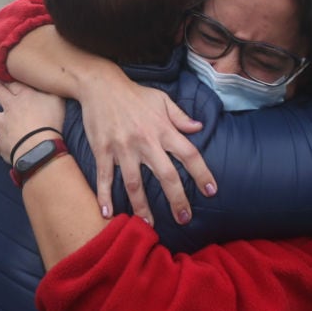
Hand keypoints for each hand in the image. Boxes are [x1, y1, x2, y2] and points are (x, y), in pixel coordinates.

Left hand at [0, 81, 64, 164]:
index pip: (14, 83)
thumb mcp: (57, 101)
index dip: (8, 79)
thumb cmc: (51, 123)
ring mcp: (2, 124)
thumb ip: (53, 91)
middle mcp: (10, 107)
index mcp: (24, 96)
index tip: (4, 75)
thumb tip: (51, 82)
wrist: (38, 146)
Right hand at [79, 71, 216, 226]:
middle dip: (177, 200)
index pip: (189, 154)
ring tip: (149, 225)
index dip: (202, 173)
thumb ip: (181, 117)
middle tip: (184, 219)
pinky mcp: (102, 151)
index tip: (211, 191)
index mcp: (163, 129)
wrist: (100, 85)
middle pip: (165, 176)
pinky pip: (105, 177)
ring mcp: (123, 148)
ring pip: (134, 183)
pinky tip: (106, 213)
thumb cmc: (134, 94)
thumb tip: (199, 128)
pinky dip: (104, 196)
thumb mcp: (162, 100)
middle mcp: (145, 141)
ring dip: (141, 207)